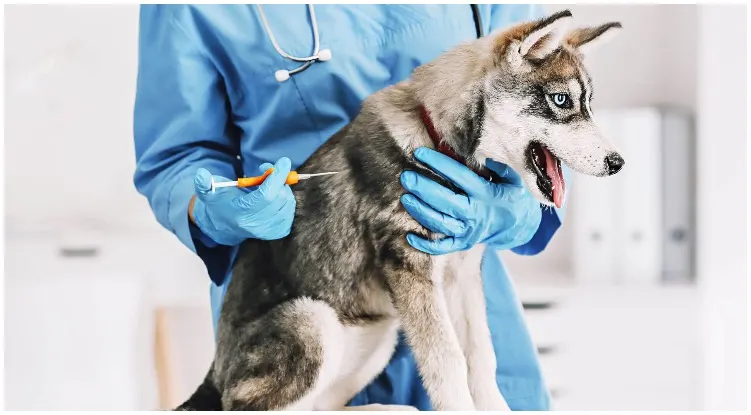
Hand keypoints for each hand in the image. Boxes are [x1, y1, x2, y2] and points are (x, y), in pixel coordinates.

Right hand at [190, 157, 296, 245]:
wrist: (225, 225)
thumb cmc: (220, 203)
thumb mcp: (209, 193)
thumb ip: (204, 184)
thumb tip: (201, 174)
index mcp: (241, 214)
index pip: (266, 196)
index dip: (277, 177)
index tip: (283, 162)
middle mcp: (257, 225)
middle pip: (280, 198)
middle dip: (278, 179)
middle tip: (267, 171)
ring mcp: (270, 230)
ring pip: (288, 202)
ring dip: (282, 188)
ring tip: (269, 184)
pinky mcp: (279, 232)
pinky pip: (291, 210)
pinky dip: (286, 199)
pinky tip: (275, 195)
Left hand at [400, 147, 541, 254]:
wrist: (519, 228)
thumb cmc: (512, 199)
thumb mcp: (514, 180)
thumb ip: (500, 168)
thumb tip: (485, 159)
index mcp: (486, 194)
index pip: (460, 176)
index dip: (439, 164)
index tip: (420, 153)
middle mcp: (475, 214)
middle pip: (445, 201)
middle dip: (424, 189)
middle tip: (406, 177)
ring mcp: (468, 232)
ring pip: (440, 223)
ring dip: (421, 211)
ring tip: (405, 198)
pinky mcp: (462, 244)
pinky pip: (442, 247)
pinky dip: (425, 245)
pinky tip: (409, 236)